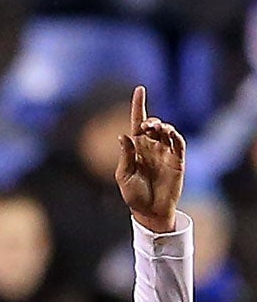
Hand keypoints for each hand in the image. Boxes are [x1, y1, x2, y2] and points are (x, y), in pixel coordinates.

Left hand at [115, 85, 184, 232]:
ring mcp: (165, 153)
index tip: (139, 89)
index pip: (137, 123)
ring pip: (167, 131)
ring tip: (156, 128)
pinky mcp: (177, 160)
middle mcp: (151, 147)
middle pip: (152, 125)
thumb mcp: (124, 176)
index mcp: (136, 149)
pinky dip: (174, 135)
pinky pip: (178, 143)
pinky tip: (168, 133)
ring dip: (162, 126)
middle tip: (146, 125)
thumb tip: (123, 135)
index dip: (139, 106)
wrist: (149, 212)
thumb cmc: (134, 195)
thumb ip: (125, 156)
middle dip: (150, 121)